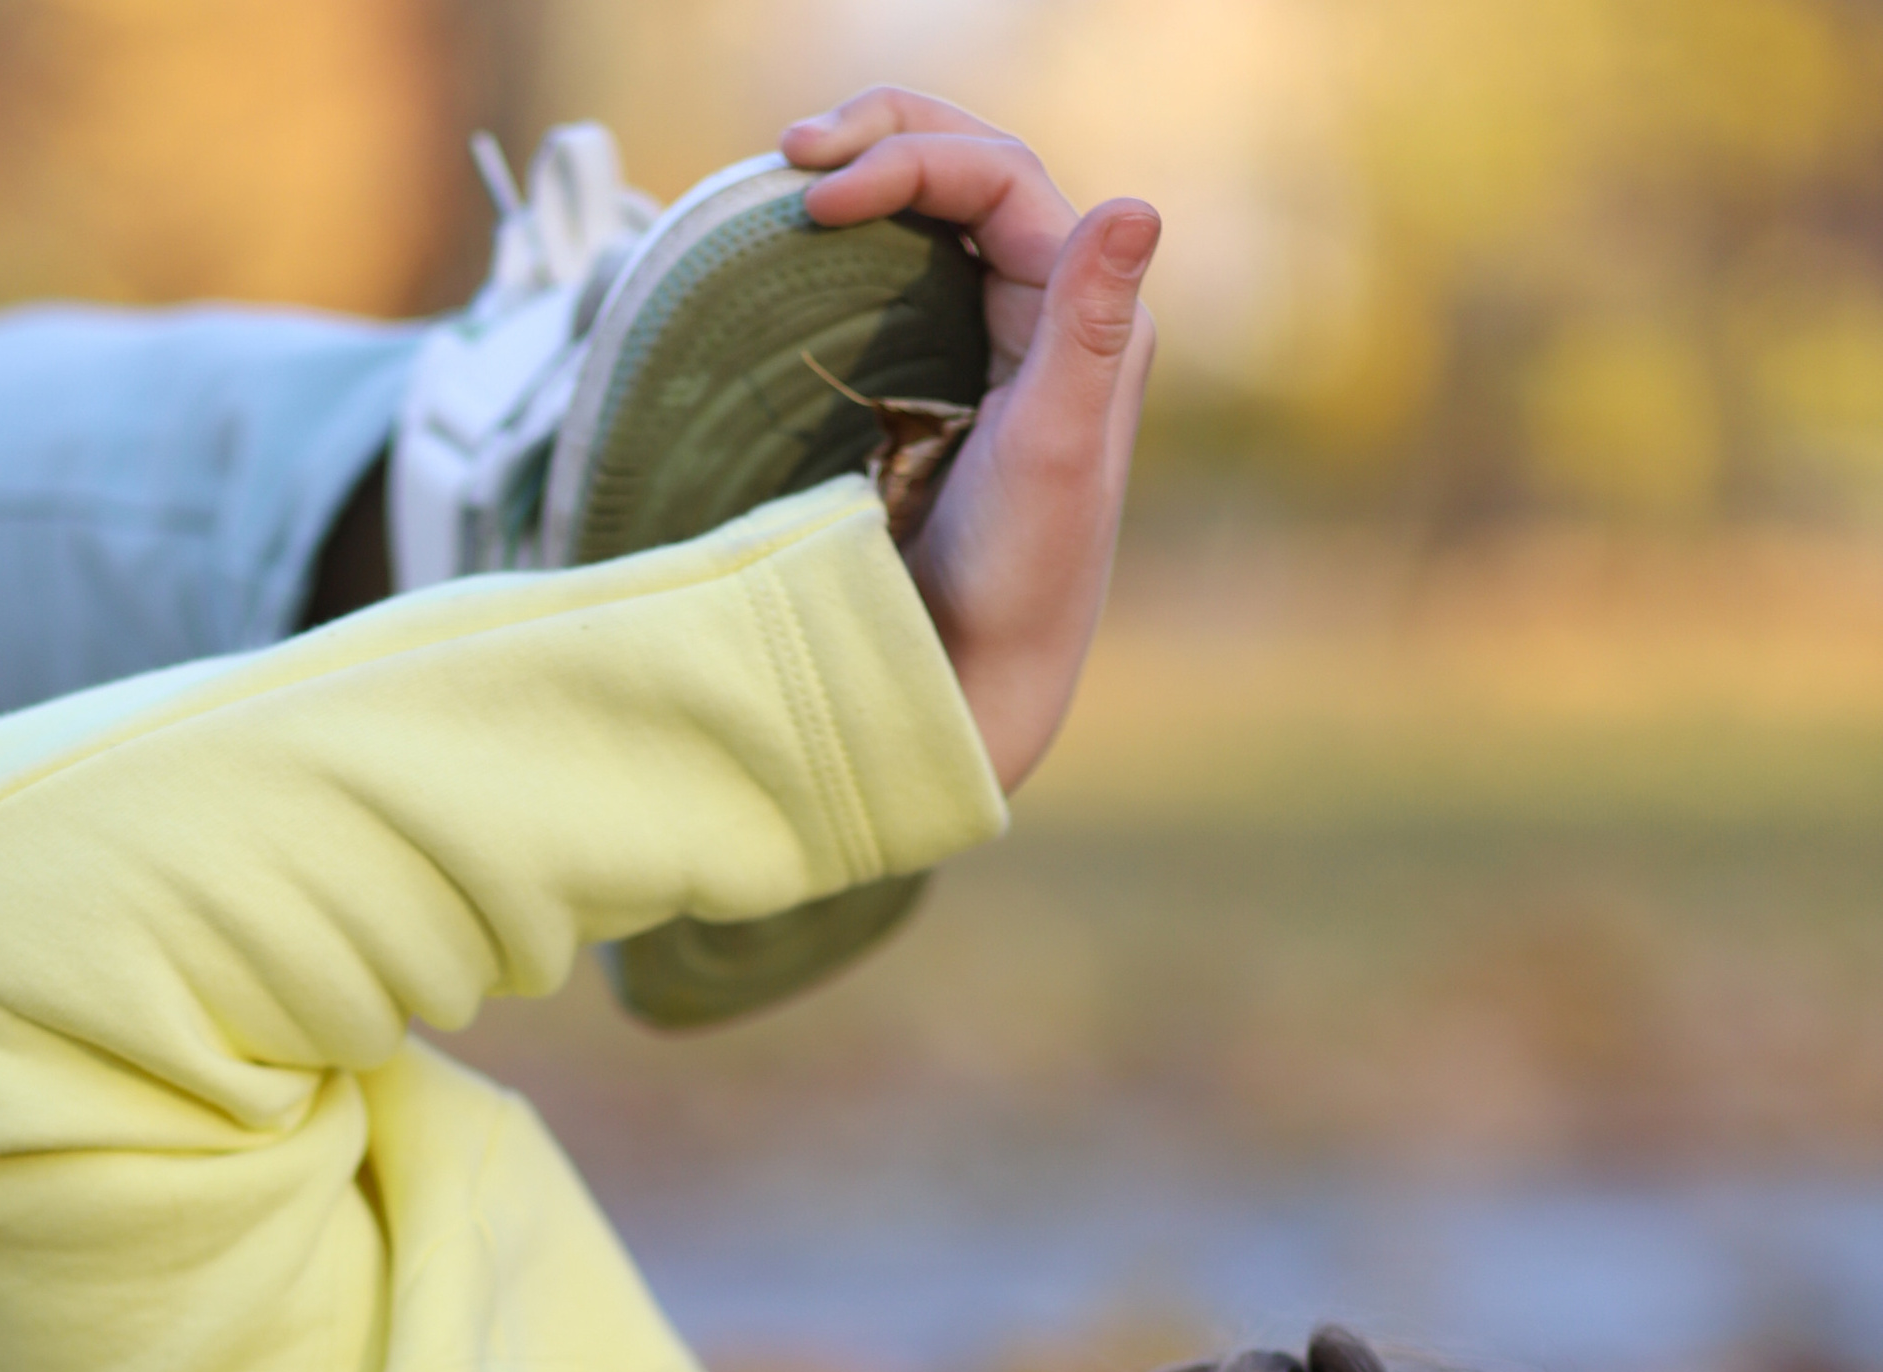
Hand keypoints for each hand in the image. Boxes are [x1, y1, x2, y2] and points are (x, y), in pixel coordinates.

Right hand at [781, 91, 1159, 790]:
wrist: (980, 676)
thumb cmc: (1021, 578)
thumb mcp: (1055, 450)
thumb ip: (1088, 325)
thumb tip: (1137, 206)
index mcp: (1086, 312)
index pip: (995, 177)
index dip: (905, 161)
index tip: (816, 202)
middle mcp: (1052, 311)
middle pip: (969, 169)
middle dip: (883, 139)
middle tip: (792, 152)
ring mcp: (995, 345)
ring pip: (934, 212)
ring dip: (865, 179)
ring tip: (790, 180)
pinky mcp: (944, 385)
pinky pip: (901, 276)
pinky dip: (851, 245)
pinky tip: (803, 252)